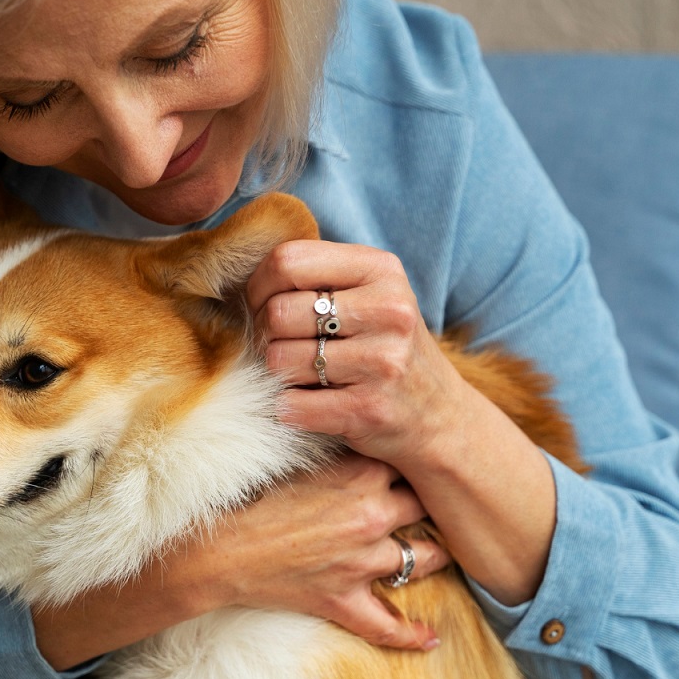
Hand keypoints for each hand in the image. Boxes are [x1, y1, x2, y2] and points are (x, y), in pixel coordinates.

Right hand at [202, 453, 448, 649]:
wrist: (220, 548)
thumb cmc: (254, 500)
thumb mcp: (303, 464)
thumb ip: (342, 455)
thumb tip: (364, 438)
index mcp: (361, 476)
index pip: (411, 464)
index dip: (417, 464)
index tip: (422, 464)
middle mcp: (372, 517)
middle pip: (426, 507)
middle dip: (431, 506)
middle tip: (436, 505)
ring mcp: (362, 563)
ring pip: (422, 560)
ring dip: (433, 556)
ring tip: (438, 552)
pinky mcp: (345, 600)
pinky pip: (388, 625)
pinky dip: (412, 634)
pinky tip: (431, 637)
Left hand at [246, 240, 462, 466]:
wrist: (440, 418)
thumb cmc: (386, 349)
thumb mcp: (370, 295)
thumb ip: (317, 276)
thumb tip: (239, 277)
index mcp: (381, 270)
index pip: (287, 260)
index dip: (259, 286)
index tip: (263, 306)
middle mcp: (388, 310)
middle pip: (277, 313)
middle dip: (266, 336)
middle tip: (283, 348)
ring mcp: (382, 361)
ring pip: (280, 361)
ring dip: (279, 375)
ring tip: (304, 376)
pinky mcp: (369, 408)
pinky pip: (292, 406)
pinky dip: (289, 409)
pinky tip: (309, 405)